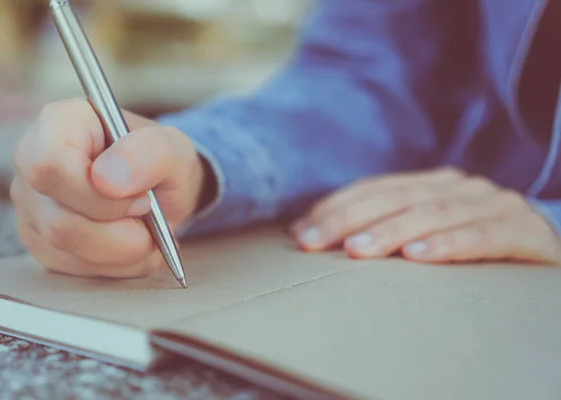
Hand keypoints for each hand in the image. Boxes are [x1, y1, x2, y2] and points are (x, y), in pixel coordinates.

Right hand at [11, 99, 208, 277]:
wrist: (160, 189)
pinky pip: (75, 267)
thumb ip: (150, 154)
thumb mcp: (173, 148)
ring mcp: (31, 205)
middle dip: (120, 231)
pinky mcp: (40, 241)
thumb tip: (106, 179)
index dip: (98, 195)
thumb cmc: (160, 161)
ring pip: (67, 248)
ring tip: (148, 230)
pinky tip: (134, 242)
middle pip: (59, 220)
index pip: (50, 166)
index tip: (141, 198)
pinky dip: (118, 263)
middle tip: (150, 215)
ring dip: (124, 249)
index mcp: (59, 123)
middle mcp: (31, 162)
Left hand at [291, 168, 560, 264]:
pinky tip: (417, 257)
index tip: (302, 233)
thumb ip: (383, 227)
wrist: (545, 254)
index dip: (336, 207)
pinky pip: (481, 237)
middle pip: (396, 197)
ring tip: (357, 250)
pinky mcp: (523, 230)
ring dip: (391, 231)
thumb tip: (311, 234)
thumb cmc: (473, 247)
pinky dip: (448, 245)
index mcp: (432, 183)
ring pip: (433, 213)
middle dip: (349, 219)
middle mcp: (459, 186)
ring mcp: (492, 204)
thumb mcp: (426, 233)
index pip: (375, 188)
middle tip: (315, 242)